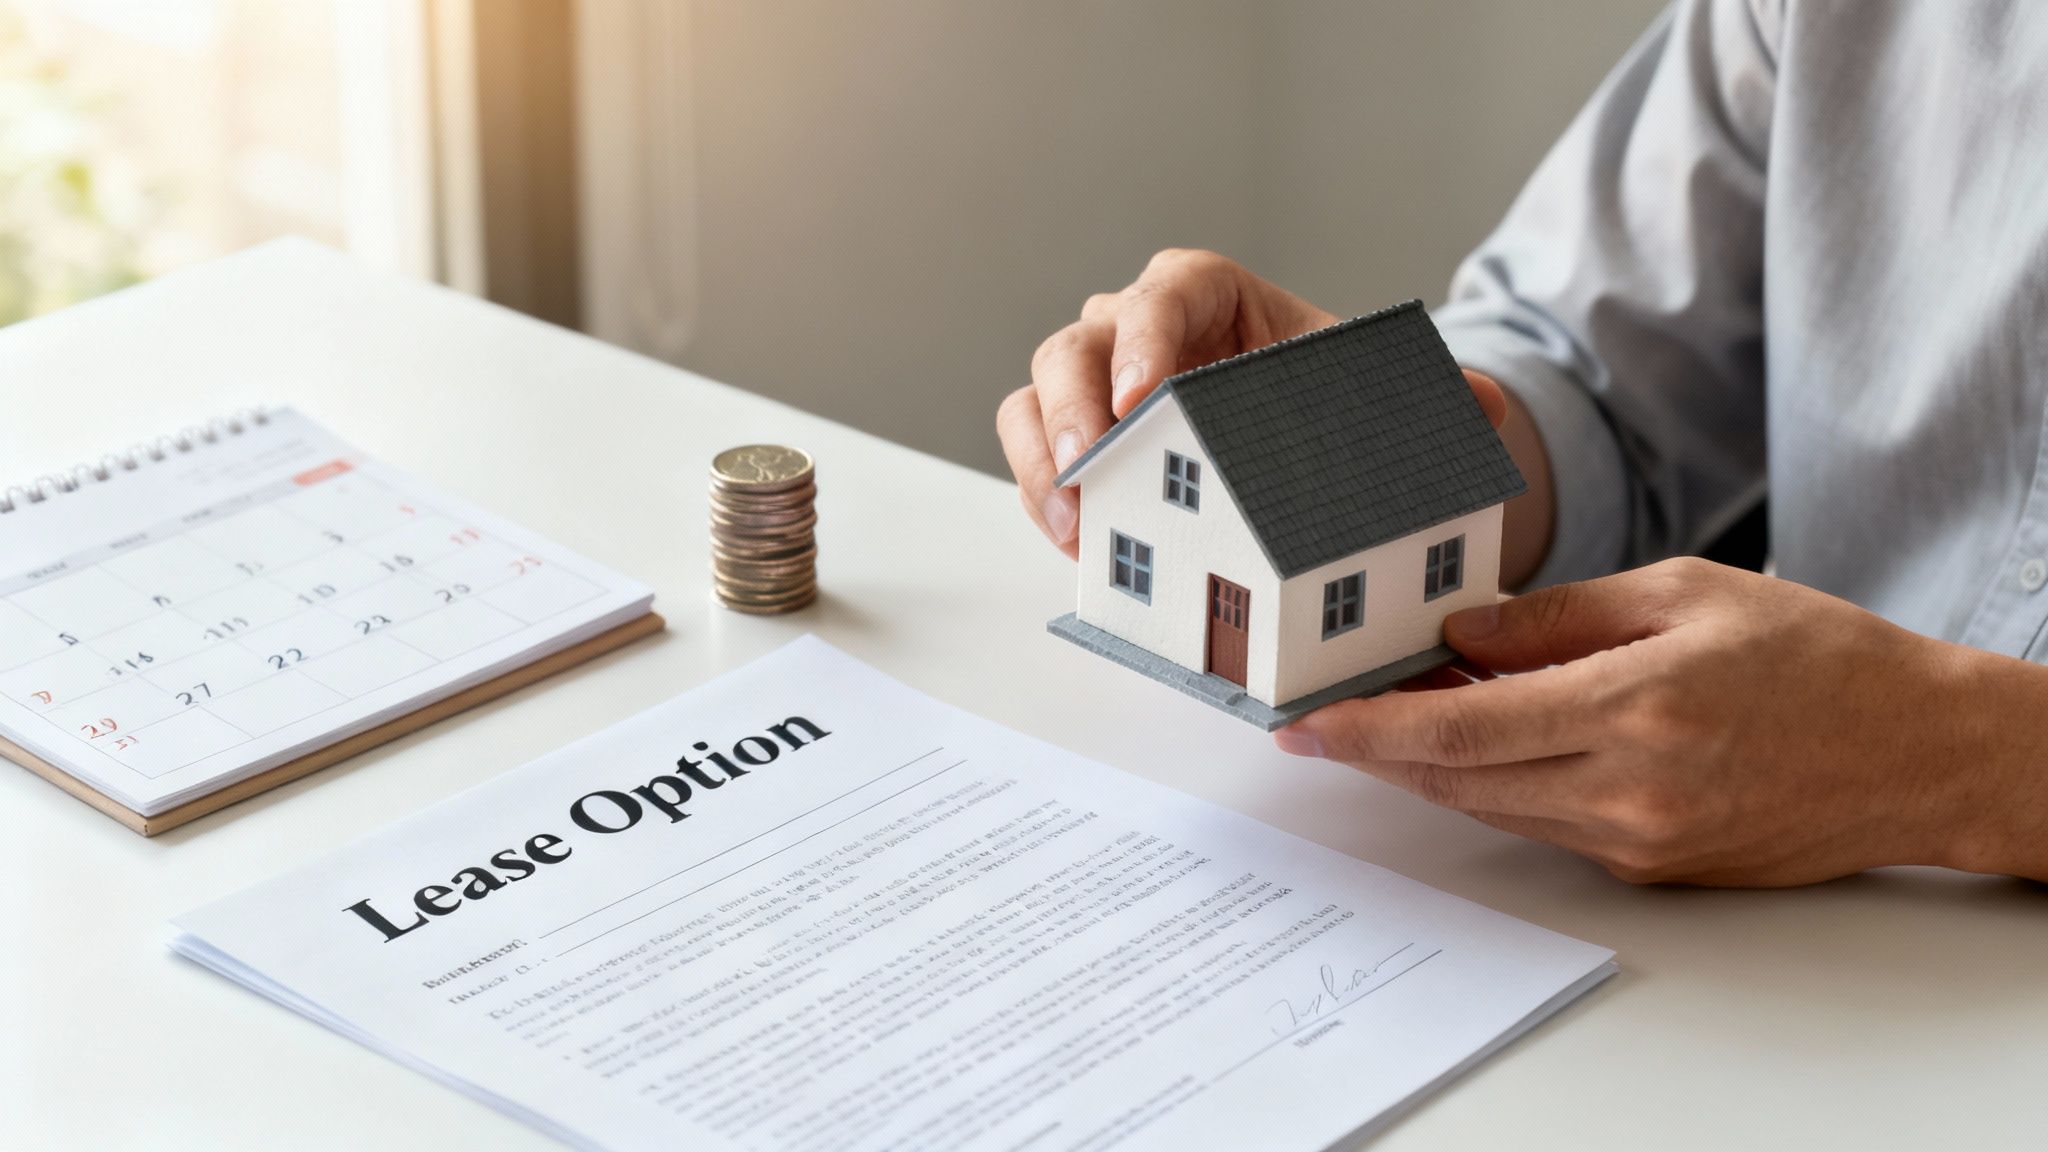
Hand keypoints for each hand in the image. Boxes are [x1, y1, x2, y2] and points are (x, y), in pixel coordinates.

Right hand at [997, 248, 1507, 557]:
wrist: (1287, 430)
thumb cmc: (1309, 396)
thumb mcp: (1364, 390)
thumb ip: (1427, 394)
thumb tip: (1483, 407)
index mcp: (1201, 295)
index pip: (1162, 296)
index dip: (1144, 340)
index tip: (1146, 397)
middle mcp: (1131, 332)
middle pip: (1073, 348)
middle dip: (1072, 410)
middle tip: (1090, 465)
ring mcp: (1092, 390)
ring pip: (1034, 404)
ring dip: (1042, 466)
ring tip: (1073, 526)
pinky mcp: (1073, 446)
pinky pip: (1034, 462)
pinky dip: (1046, 503)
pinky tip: (1079, 548)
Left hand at [1275, 558, 2047, 884]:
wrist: (1919, 752)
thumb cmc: (1817, 656)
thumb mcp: (1687, 592)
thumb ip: (1561, 616)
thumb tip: (1461, 636)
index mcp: (1636, 706)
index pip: (1461, 730)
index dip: (1369, 729)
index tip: (1305, 723)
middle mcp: (1631, 788)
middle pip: (1459, 779)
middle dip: (1379, 750)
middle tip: (1321, 718)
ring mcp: (1640, 840)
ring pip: (1494, 807)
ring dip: (1432, 769)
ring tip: (1389, 718)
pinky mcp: (1654, 866)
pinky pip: (1545, 824)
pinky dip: (1498, 784)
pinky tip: (1483, 743)